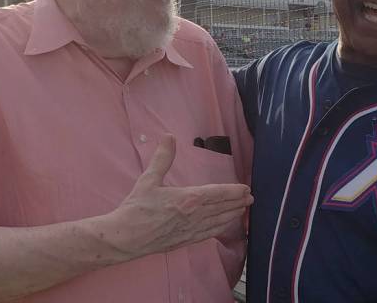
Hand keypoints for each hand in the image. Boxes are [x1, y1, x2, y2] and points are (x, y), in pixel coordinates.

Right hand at [101, 134, 252, 260]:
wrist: (125, 237)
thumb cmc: (136, 208)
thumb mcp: (149, 179)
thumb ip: (162, 158)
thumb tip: (169, 137)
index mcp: (188, 199)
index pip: (218, 193)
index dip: (234, 191)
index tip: (245, 188)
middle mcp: (194, 216)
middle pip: (222, 208)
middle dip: (238, 202)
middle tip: (251, 198)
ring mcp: (191, 230)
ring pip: (218, 222)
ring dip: (233, 214)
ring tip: (244, 209)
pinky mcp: (185, 241)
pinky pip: (209, 234)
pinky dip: (221, 228)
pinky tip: (226, 226)